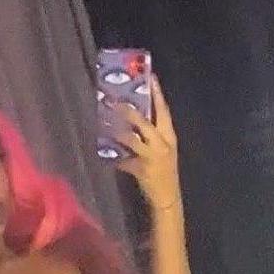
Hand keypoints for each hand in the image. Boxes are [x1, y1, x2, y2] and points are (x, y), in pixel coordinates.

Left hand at [113, 76, 181, 211]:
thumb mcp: (163, 150)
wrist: (167, 197)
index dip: (157, 94)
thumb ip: (152, 135)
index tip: (150, 77)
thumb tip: (134, 118)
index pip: (164, 112)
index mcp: (169, 137)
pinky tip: (106, 155)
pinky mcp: (141, 170)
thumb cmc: (164, 172)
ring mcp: (151, 157)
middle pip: (144, 123)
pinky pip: (123, 161)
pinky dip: (115, 158)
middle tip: (115, 101)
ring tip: (104, 122)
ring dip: (116, 131)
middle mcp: (161, 145)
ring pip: (131, 139)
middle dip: (129, 111)